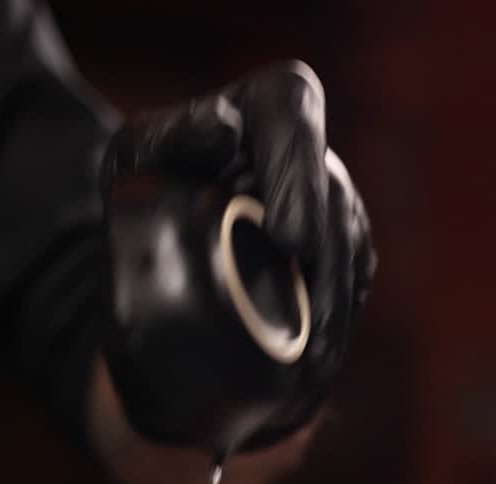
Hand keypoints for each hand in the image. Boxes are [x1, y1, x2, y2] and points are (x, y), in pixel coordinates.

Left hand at [101, 61, 375, 450]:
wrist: (167, 217)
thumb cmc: (152, 177)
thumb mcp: (140, 151)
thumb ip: (175, 134)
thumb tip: (225, 133)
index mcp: (273, 105)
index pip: (294, 123)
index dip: (299, 182)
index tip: (290, 241)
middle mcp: (315, 150)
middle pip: (334, 199)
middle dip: (327, 267)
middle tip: (312, 324)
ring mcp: (337, 200)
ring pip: (351, 248)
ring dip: (337, 311)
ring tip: (319, 366)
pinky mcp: (346, 246)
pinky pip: (355, 281)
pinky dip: (339, 324)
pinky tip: (320, 366)